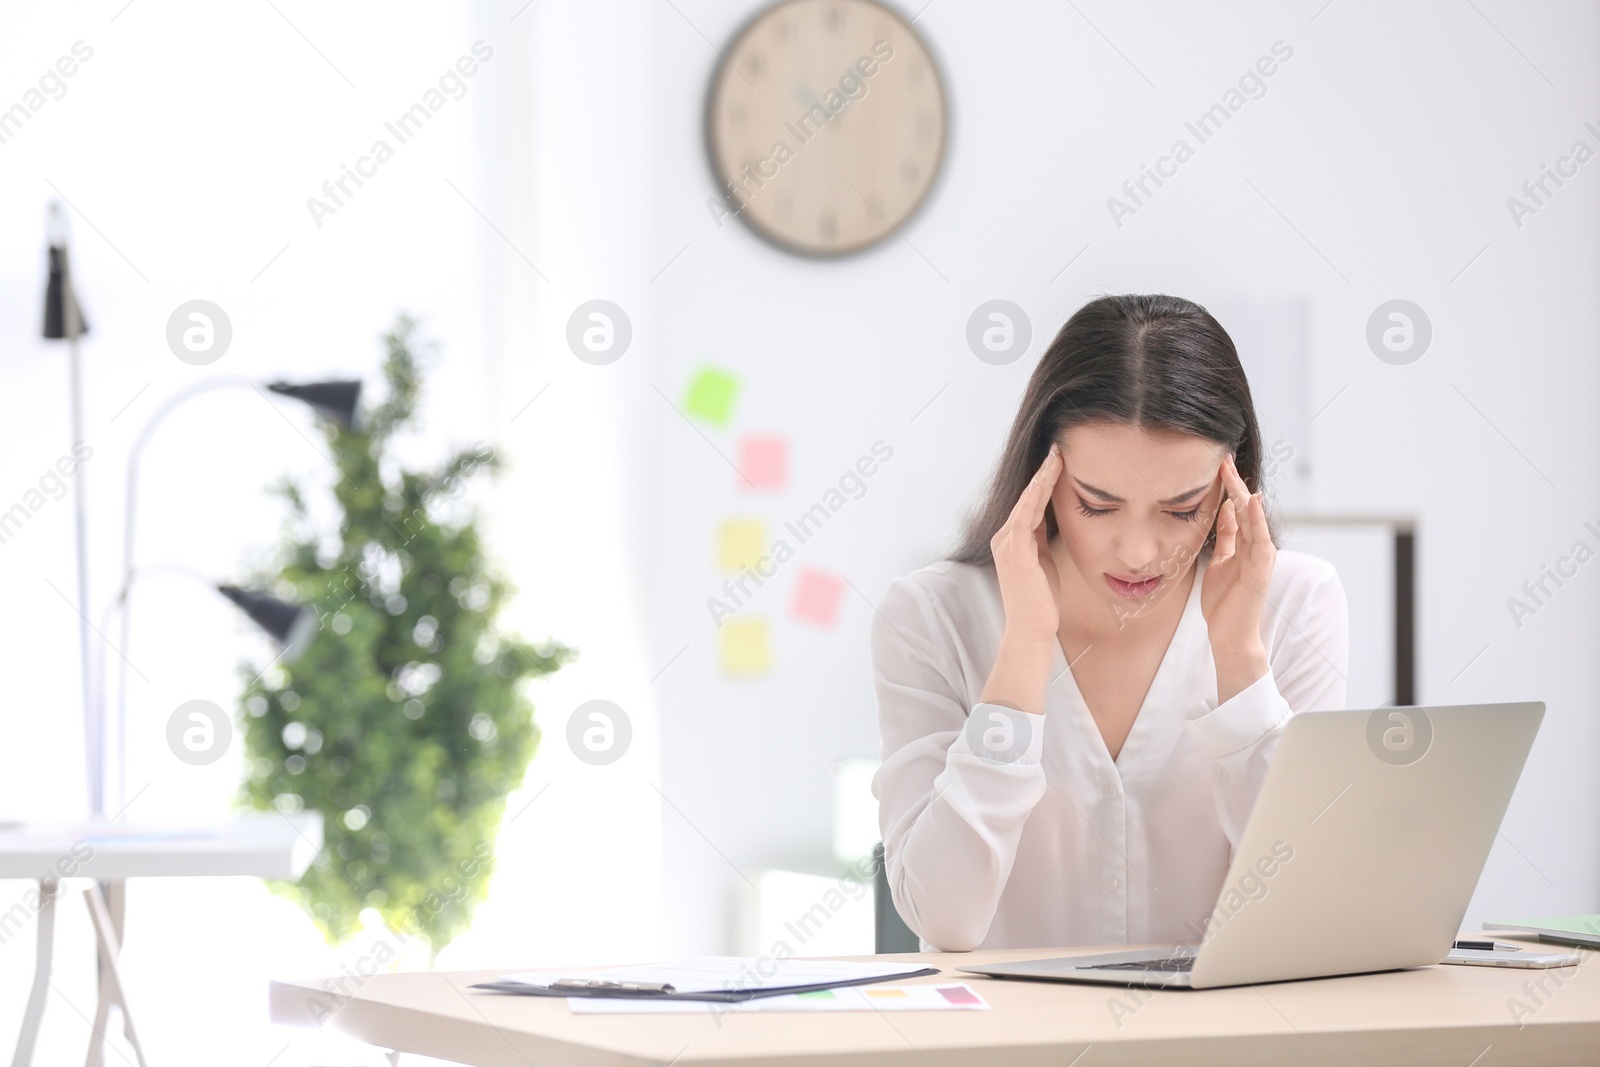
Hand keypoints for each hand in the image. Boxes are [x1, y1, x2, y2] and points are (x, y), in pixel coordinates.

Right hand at [979, 444, 1063, 713]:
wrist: (1032, 629)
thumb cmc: (1042, 601)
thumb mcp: (1044, 562)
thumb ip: (1043, 540)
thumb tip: (1053, 520)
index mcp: (1011, 541)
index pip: (1030, 503)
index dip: (1043, 481)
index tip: (1059, 460)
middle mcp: (1004, 537)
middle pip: (1026, 496)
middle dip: (1042, 471)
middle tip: (1058, 446)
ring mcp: (1007, 541)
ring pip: (1026, 499)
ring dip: (1042, 475)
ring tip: (1057, 454)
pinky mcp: (1015, 548)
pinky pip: (1027, 510)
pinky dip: (1039, 490)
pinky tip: (1052, 474)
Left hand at [1202, 453, 1273, 698]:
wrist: (1230, 634)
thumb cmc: (1224, 602)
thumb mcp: (1220, 561)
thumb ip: (1226, 536)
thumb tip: (1224, 509)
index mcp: (1245, 544)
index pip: (1238, 508)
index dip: (1229, 486)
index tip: (1218, 464)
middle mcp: (1256, 547)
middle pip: (1246, 508)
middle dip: (1235, 483)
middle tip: (1223, 458)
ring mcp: (1261, 557)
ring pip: (1254, 519)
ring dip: (1244, 494)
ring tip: (1234, 472)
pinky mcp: (1261, 569)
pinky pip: (1259, 539)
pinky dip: (1256, 520)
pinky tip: (1250, 502)